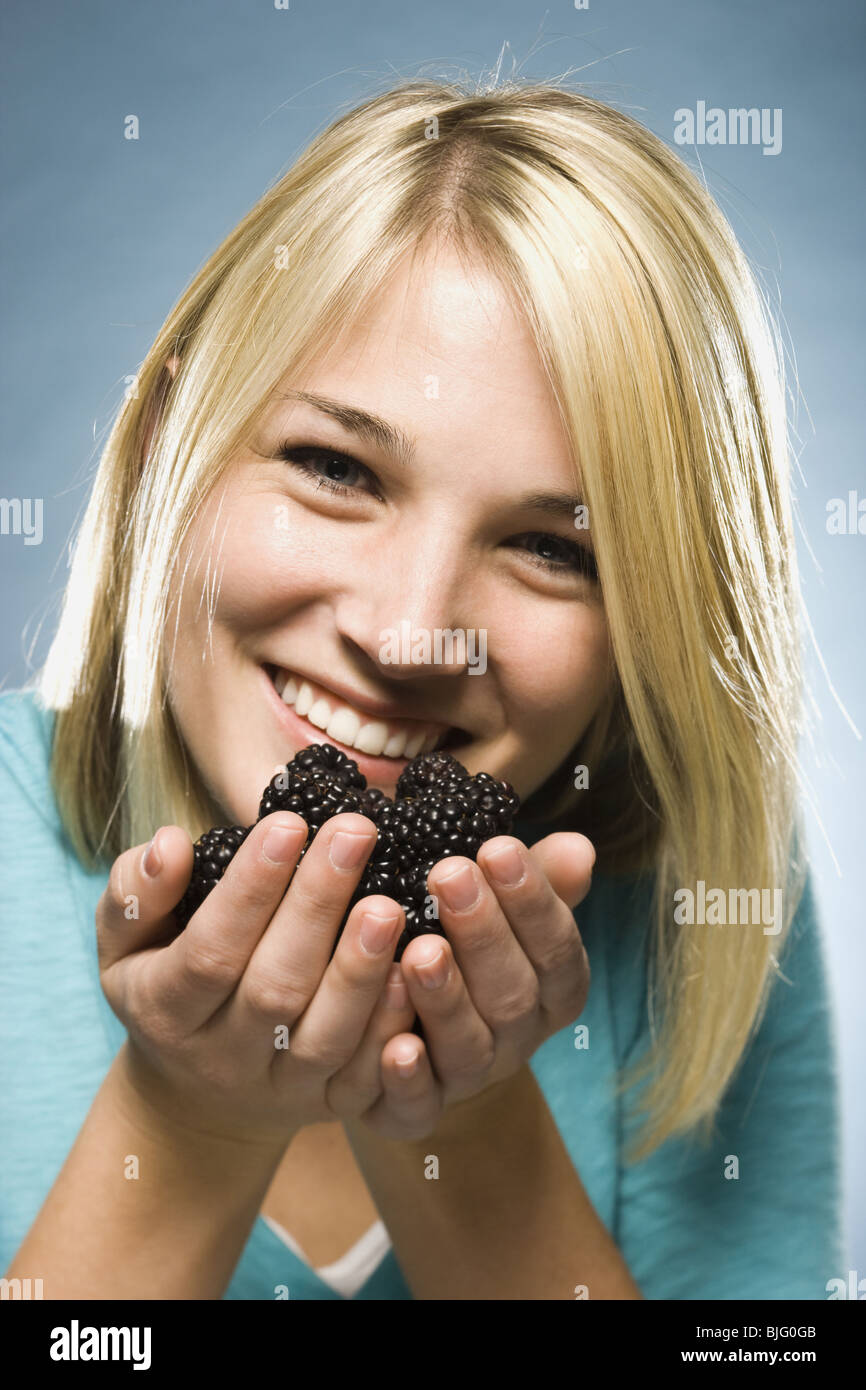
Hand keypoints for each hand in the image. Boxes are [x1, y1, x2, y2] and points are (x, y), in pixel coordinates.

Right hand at [95, 811, 419, 1147]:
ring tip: (391, 902)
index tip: (288, 822)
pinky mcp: (330, 1105)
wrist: (196, 1092)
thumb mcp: (126, 940)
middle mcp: (222, 1057)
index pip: (208, 951)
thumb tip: (169, 845)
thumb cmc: (164, 980)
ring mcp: (281, 1088)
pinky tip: (415, 971)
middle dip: (318, 906)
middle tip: (355, 832)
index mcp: (165, 1009)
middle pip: (274, 988)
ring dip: (361, 970)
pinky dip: (393, 1029)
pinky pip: (366, 1077)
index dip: (249, 890)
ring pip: (325, 1037)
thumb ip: (136, 891)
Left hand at [350, 832, 593, 1140]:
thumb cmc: (463, 944)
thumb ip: (537, 880)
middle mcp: (516, 1040)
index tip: (498, 848)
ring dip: (446, 1000)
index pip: (557, 949)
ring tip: (419, 950)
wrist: (408, 1030)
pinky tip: (395, 1045)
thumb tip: (577, 847)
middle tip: (449, 874)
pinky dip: (409, 1079)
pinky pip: (418, 1106)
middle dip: (483, 934)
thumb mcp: (500, 904)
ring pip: (468, 1048)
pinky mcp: (415, 1114)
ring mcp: (466, 1079)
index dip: (533, 901)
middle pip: (512, 995)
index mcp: (549, 989)